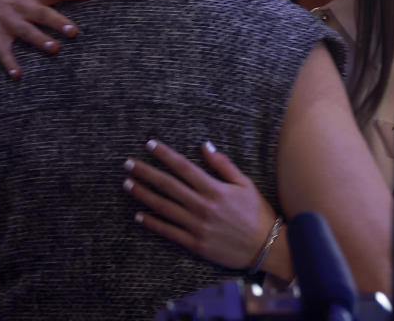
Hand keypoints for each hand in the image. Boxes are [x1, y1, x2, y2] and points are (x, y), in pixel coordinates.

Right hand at [0, 0, 92, 76]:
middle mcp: (22, 7)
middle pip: (42, 13)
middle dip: (57, 22)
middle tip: (74, 31)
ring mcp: (8, 22)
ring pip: (26, 31)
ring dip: (40, 40)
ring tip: (55, 49)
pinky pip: (4, 52)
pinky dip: (10, 63)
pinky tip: (18, 75)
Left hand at [123, 139, 277, 269]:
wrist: (266, 248)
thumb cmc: (257, 213)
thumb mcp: (245, 184)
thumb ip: (223, 165)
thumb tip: (204, 145)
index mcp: (215, 189)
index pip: (184, 167)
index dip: (165, 155)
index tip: (150, 145)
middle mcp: (203, 206)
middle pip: (168, 185)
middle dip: (146, 172)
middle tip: (128, 163)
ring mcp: (197, 226)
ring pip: (164, 207)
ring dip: (143, 194)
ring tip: (127, 183)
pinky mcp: (195, 244)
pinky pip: (169, 232)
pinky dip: (152, 223)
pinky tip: (138, 215)